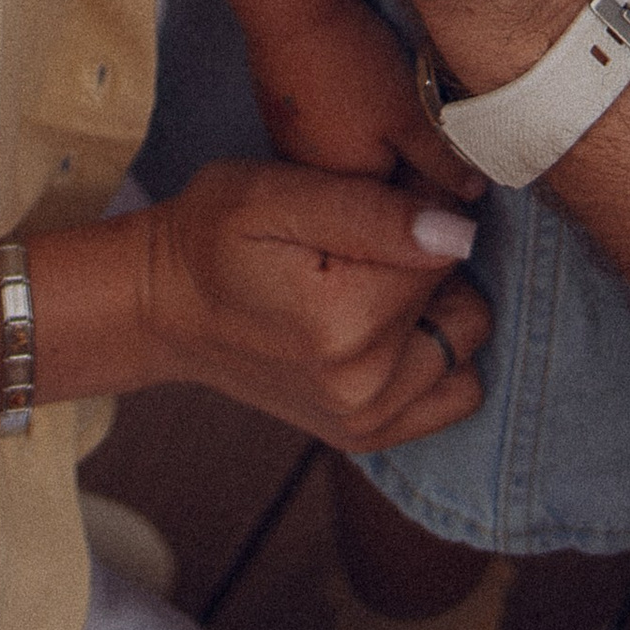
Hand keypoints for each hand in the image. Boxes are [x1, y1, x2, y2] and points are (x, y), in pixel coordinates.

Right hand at [140, 159, 488, 452]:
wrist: (163, 306)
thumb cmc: (214, 232)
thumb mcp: (277, 194)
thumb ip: (372, 211)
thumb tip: (460, 234)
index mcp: (344, 319)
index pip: (450, 249)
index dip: (422, 211)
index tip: (376, 204)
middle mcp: (363, 384)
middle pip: (464, 301)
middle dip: (431, 267)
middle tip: (368, 247)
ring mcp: (365, 419)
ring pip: (465, 347)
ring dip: (437, 313)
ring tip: (376, 286)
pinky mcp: (364, 435)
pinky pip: (452, 396)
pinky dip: (434, 358)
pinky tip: (386, 327)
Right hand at [249, 0, 478, 195]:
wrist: (290, 9)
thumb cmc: (354, 63)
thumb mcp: (410, 115)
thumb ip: (441, 160)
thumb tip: (474, 193)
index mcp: (353, 190)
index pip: (408, 203)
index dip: (439, 181)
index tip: (457, 154)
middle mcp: (317, 182)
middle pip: (377, 184)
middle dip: (406, 163)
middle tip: (426, 122)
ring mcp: (294, 150)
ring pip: (352, 159)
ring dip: (375, 143)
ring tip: (391, 103)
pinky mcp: (283, 121)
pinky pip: (327, 138)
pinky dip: (348, 124)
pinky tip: (357, 94)